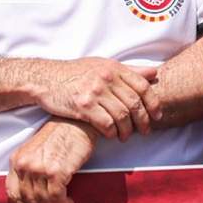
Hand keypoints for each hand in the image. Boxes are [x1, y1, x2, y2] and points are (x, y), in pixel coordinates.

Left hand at [7, 119, 97, 202]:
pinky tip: (69, 202)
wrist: (77, 121)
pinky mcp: (56, 172)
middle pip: (29, 199)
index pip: (12, 192)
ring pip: (43, 201)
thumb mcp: (36, 150)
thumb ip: (31, 169)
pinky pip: (56, 198)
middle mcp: (25, 165)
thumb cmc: (61, 135)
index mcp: (17, 160)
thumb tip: (35, 195)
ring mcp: (40, 169)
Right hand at [30, 58, 154, 137]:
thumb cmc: (75, 73)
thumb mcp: (102, 65)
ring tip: (125, 136)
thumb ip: (128, 70)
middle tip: (145, 131)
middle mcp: (106, 78)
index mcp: (113, 68)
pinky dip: (111, 132)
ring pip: (122, 116)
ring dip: (127, 130)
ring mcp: (94, 92)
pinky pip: (105, 123)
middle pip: (134, 103)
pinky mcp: (83, 106)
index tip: (157, 115)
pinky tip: (110, 135)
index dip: (153, 103)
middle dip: (143, 121)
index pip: (142, 86)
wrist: (45, 79)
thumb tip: (153, 73)